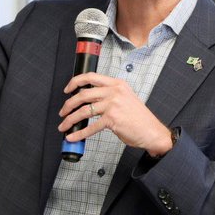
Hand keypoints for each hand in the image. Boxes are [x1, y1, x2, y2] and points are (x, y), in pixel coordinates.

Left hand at [59, 73, 174, 156]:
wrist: (151, 130)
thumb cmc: (139, 117)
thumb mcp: (126, 97)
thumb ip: (110, 94)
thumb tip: (88, 99)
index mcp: (117, 84)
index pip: (90, 77)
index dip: (75, 82)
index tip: (67, 89)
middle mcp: (114, 91)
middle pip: (83, 94)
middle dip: (68, 104)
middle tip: (63, 111)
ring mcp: (113, 105)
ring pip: (83, 111)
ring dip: (70, 120)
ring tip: (64, 126)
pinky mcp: (112, 119)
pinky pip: (90, 126)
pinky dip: (79, 134)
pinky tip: (73, 137)